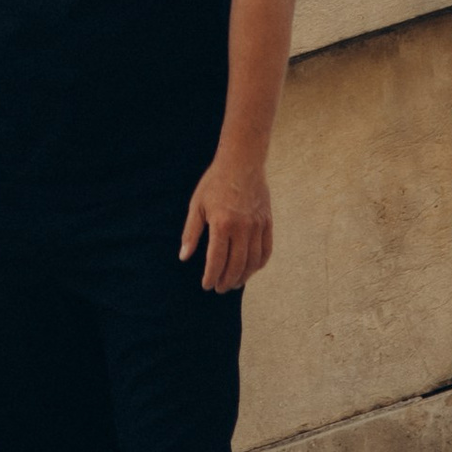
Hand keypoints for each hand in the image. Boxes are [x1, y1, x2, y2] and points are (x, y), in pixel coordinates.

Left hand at [180, 154, 273, 294]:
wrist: (242, 162)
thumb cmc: (215, 182)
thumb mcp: (197, 205)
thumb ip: (191, 233)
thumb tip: (184, 256)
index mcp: (222, 224)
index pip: (217, 260)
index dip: (211, 276)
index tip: (206, 285)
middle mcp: (242, 228)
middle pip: (236, 265)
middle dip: (227, 281)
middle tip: (219, 289)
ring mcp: (257, 226)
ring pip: (253, 261)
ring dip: (243, 276)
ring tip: (234, 283)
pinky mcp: (267, 222)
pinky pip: (266, 250)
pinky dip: (259, 264)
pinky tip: (251, 269)